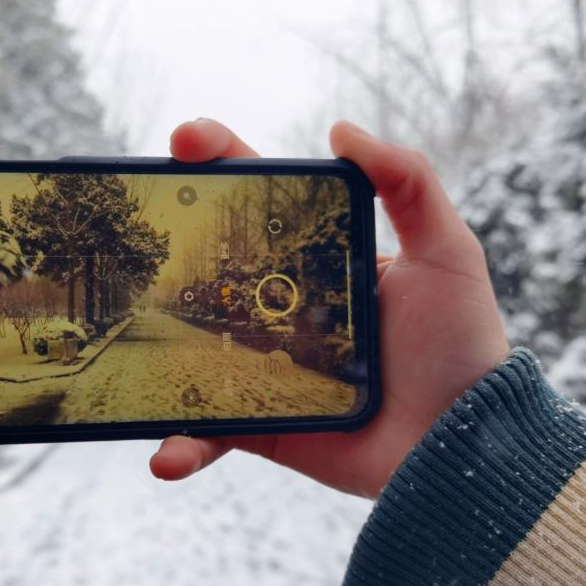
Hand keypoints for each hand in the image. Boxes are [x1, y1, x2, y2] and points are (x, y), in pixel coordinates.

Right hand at [149, 118, 509, 497]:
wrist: (463, 447)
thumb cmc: (461, 347)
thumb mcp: (446, 253)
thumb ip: (407, 183)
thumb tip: (339, 128)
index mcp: (319, 265)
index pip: (261, 205)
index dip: (222, 165)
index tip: (185, 139)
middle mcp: (282, 310)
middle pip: (211, 265)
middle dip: (167, 237)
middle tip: (138, 212)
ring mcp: (264, 369)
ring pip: (192, 347)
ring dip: (152, 341)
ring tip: (121, 328)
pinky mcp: (262, 425)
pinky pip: (211, 432)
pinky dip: (182, 445)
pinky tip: (162, 457)